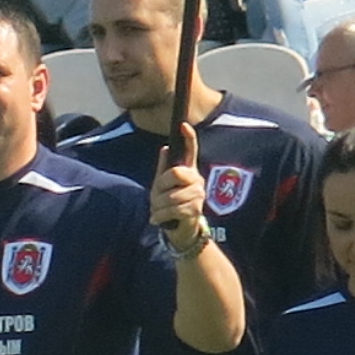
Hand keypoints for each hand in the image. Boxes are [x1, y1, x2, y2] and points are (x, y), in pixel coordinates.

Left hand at [149, 130, 211, 254]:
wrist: (179, 230)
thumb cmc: (169, 205)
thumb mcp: (162, 187)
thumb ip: (163, 169)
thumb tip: (164, 148)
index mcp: (188, 171)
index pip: (191, 151)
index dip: (188, 137)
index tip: (183, 125)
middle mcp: (196, 180)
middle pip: (175, 173)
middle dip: (160, 187)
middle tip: (155, 198)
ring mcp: (198, 195)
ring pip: (171, 195)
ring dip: (158, 206)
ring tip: (156, 212)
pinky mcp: (196, 209)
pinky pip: (173, 209)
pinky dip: (161, 216)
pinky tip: (158, 219)